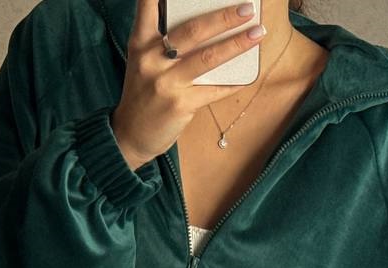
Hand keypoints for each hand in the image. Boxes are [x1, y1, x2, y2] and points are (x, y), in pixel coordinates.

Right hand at [111, 0, 267, 168]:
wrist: (129, 136)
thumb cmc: (143, 94)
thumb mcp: (144, 62)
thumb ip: (164, 43)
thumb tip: (205, 27)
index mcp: (141, 43)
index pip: (148, 6)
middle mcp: (152, 59)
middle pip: (193, 29)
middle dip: (224, 17)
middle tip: (248, 8)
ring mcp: (166, 83)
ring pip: (208, 58)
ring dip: (237, 44)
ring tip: (257, 34)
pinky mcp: (179, 105)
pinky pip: (213, 90)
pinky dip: (233, 83)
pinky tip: (248, 76)